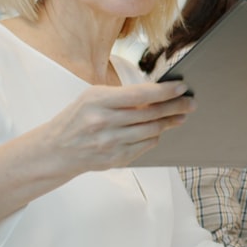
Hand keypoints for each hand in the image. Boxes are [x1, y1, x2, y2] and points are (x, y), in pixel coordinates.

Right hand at [42, 81, 193, 171]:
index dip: (164, 91)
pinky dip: (154, 136)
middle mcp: (103, 122)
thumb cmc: (78, 118)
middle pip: (150, 114)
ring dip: (170, 123)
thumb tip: (159, 94)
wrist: (56, 150)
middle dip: (175, 107)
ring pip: (152, 131)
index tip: (182, 87)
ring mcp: (110, 143)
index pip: (139, 94)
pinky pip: (146, 145)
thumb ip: (123, 96)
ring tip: (181, 116)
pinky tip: (159, 130)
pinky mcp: (116, 159)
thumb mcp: (93, 98)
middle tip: (191, 103)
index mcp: (97, 101)